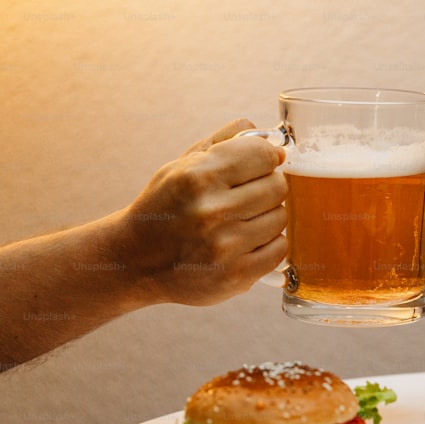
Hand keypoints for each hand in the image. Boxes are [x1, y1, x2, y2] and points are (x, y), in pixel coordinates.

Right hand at [120, 119, 287, 305]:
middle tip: (250, 194)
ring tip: (243, 219)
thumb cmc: (165, 206)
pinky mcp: (236, 275)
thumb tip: (272, 140)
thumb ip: (225, 142)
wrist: (135, 259)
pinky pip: (279, 249)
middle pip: (277, 186)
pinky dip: (269, 243)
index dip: (267, 157)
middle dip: (268, 186)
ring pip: (280, 217)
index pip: (263, 155)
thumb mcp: (182, 164)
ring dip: (268, 216)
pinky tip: (247, 241)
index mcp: (198, 176)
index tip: (261, 164)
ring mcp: (225, 246)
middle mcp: (212, 210)